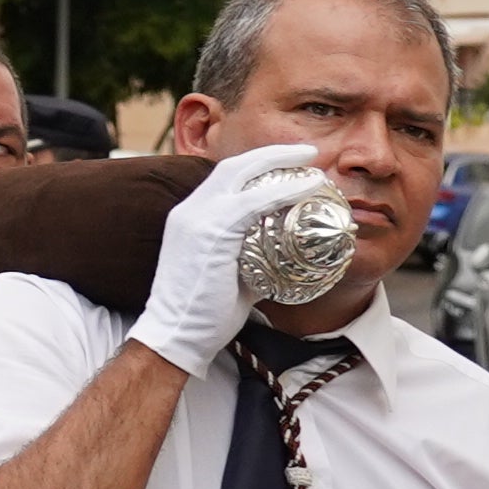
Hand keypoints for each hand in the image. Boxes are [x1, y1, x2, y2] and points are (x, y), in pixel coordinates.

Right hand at [136, 143, 338, 374]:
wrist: (176, 334)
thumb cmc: (202, 312)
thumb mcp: (229, 273)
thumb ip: (252, 256)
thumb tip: (285, 256)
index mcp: (190, 216)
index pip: (225, 177)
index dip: (259, 165)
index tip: (288, 165)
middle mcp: (191, 209)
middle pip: (235, 165)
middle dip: (274, 154)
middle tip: (307, 154)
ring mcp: (199, 218)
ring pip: (246, 175)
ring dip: (283, 164)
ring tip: (313, 165)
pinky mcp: (213, 233)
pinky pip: (255, 202)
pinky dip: (284, 190)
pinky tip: (308, 187)